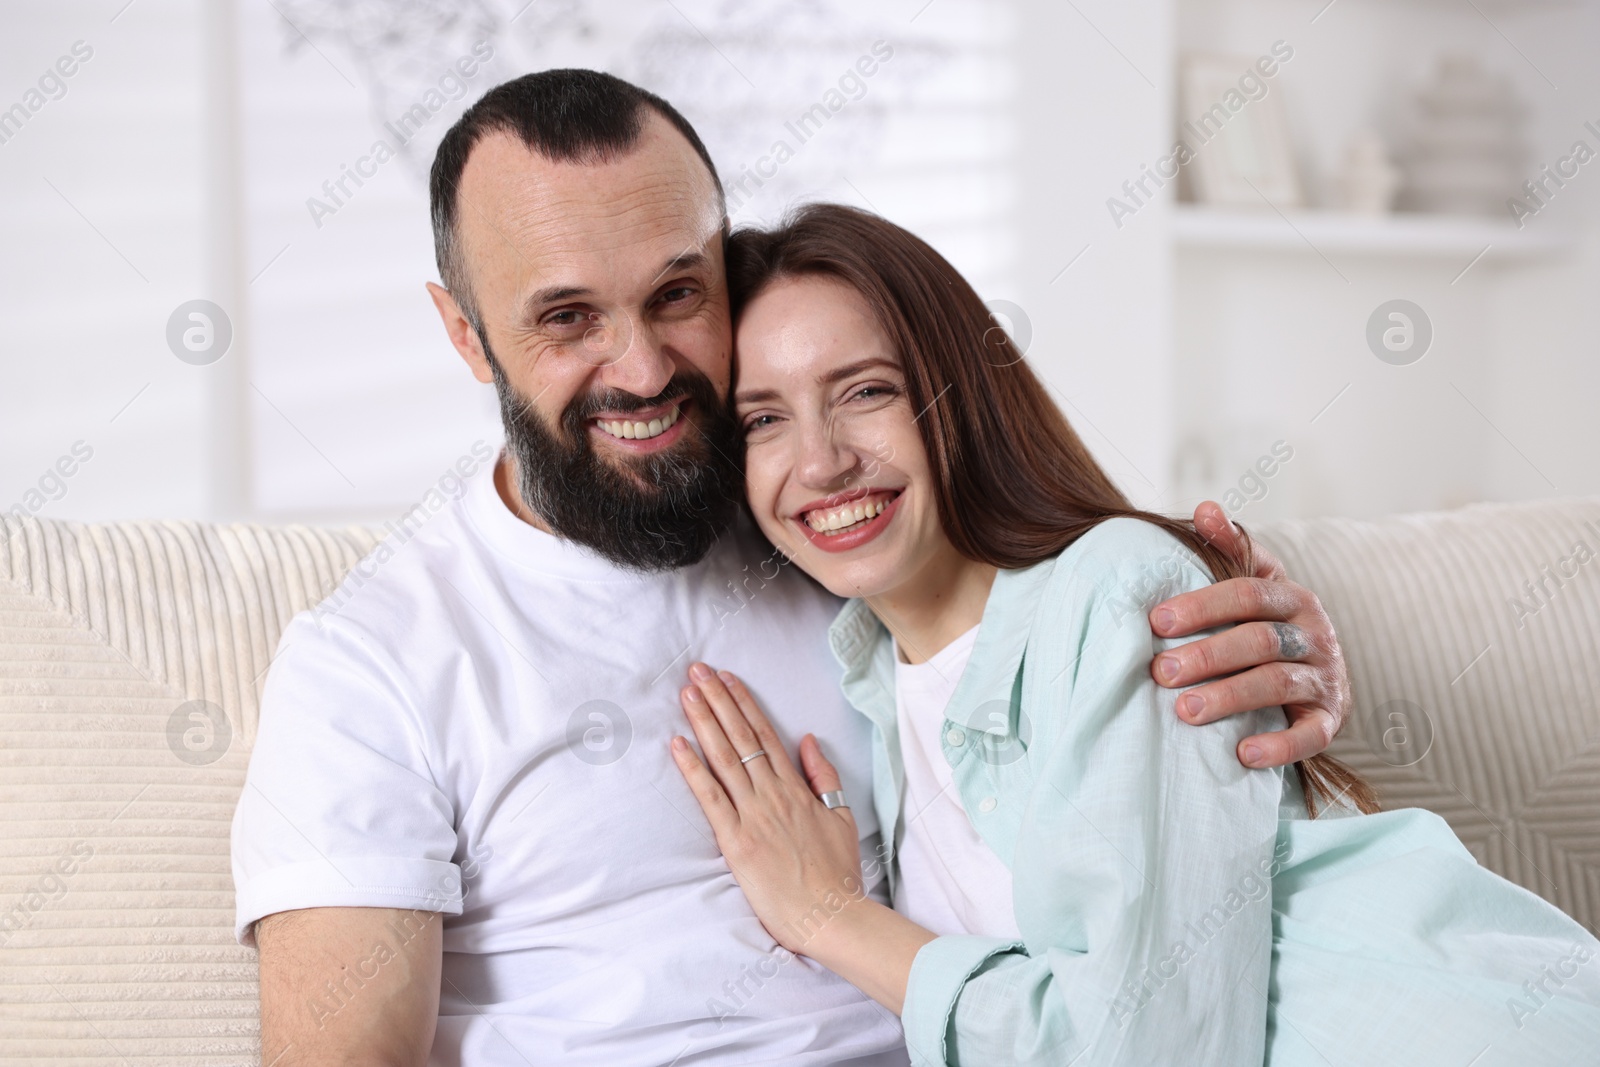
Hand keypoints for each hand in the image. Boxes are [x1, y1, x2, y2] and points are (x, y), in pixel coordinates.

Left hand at [669, 662, 869, 955]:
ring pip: (724, 758)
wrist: (830, 914)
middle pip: (741, 736)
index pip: (766, 734)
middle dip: (718, 700)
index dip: (744, 703)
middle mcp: (773, 794)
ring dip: (703, 721)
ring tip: (687, 692)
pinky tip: (677, 743)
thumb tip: (808, 740)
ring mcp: (753, 815)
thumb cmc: (836, 873)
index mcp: (797, 788)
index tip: (727, 678)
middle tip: (697, 670)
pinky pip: (710, 797)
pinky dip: (692, 768)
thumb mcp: (841, 817)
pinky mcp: (736, 840)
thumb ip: (825, 777)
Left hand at [1149, 501, 1350, 769]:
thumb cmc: (1270, 625)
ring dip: (1230, 697)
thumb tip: (1205, 508)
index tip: (1157, 620)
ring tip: (1185, 712)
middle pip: (1260, 641)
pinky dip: (1279, 746)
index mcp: (1292, 597)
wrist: (1322, 676)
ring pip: (1278, 685)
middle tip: (1161, 671)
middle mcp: (1313, 634)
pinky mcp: (1329, 721)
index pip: (1248, 594)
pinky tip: (1242, 754)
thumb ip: (1231, 550)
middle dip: (1208, 656)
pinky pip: (1310, 736)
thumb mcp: (1257, 584)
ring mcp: (1324, 678)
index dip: (1203, 605)